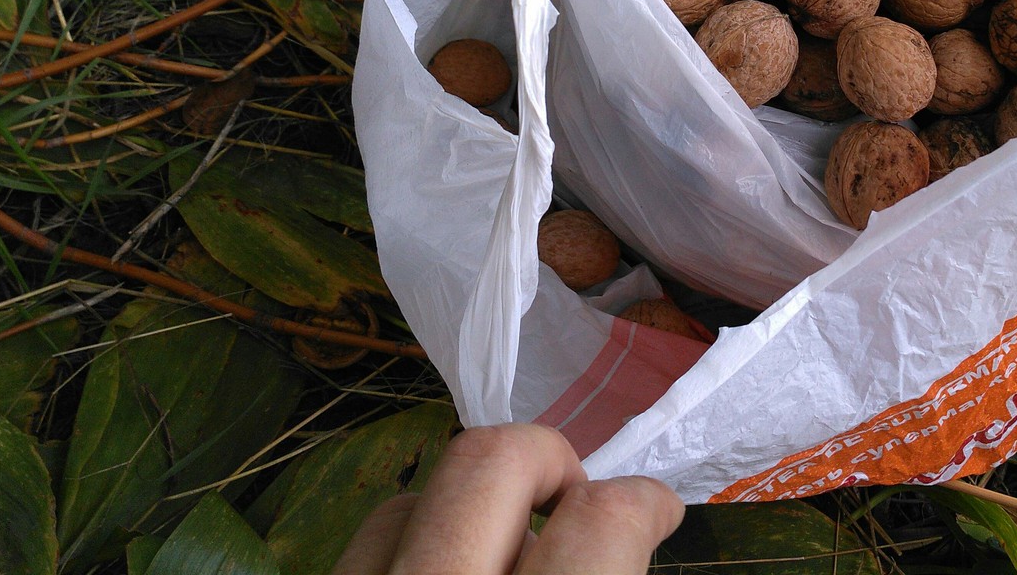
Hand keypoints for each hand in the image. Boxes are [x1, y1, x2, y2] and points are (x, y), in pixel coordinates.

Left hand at [331, 423, 684, 574]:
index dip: (645, 503)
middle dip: (549, 462)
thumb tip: (630, 538)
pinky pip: (363, 548)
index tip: (653, 511)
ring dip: (472, 511)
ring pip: (414, 497)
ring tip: (504, 557)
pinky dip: (409, 549)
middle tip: (576, 507)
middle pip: (494, 460)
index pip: (601, 519)